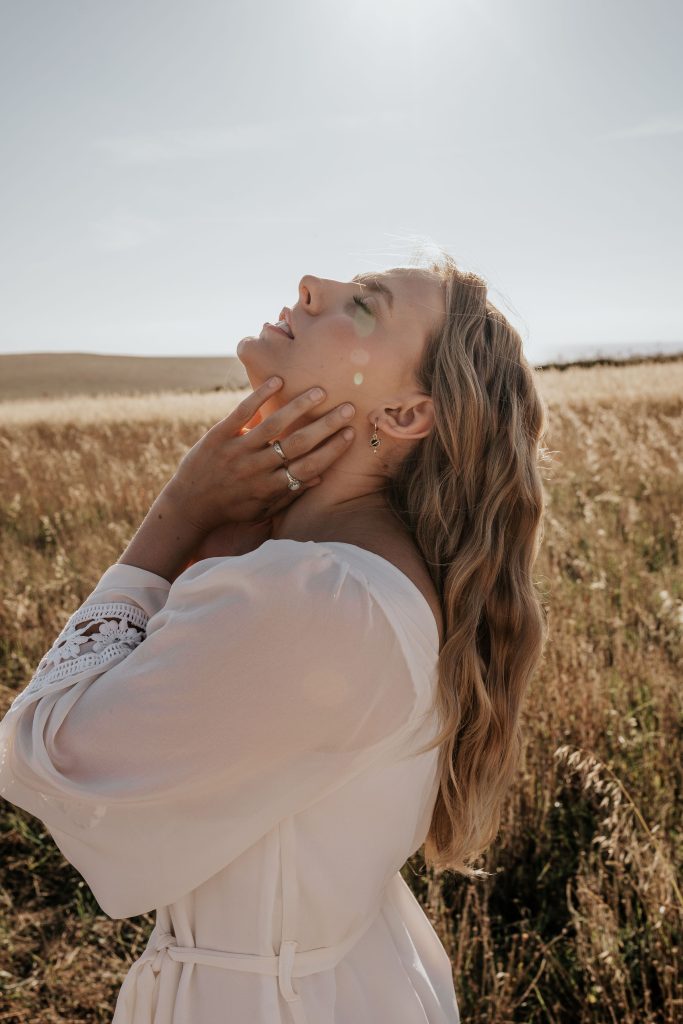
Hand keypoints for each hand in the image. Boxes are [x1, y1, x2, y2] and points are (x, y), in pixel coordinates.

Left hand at [160, 378, 355, 535]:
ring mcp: (237, 451)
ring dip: (299, 406)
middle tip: (347, 408)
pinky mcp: (218, 436)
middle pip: (298, 444)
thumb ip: (289, 493)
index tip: (351, 434)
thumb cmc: (231, 508)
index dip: (332, 450)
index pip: (309, 466)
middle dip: (326, 425)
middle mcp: (257, 468)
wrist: (188, 506)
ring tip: (320, 391)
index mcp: (270, 487)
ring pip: (274, 425)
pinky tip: (278, 380)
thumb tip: (320, 476)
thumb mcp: (262, 508)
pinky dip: (260, 395)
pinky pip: (242, 412)